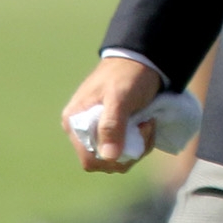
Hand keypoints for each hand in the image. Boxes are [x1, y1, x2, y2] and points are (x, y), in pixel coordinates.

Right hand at [62, 55, 162, 172]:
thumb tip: (108, 157)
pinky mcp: (113, 132)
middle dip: (130, 151)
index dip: (114, 157)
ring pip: (118, 158)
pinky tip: (147, 124)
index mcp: (74, 122)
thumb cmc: (128, 75)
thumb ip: (112, 125)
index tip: (135, 136)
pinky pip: (125, 150)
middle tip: (146, 126)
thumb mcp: (120, 97)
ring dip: (139, 146)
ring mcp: (98, 132)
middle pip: (105, 162)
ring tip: (147, 122)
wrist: (142, 60)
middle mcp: (82, 131)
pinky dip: (141, 142)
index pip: (90, 159)